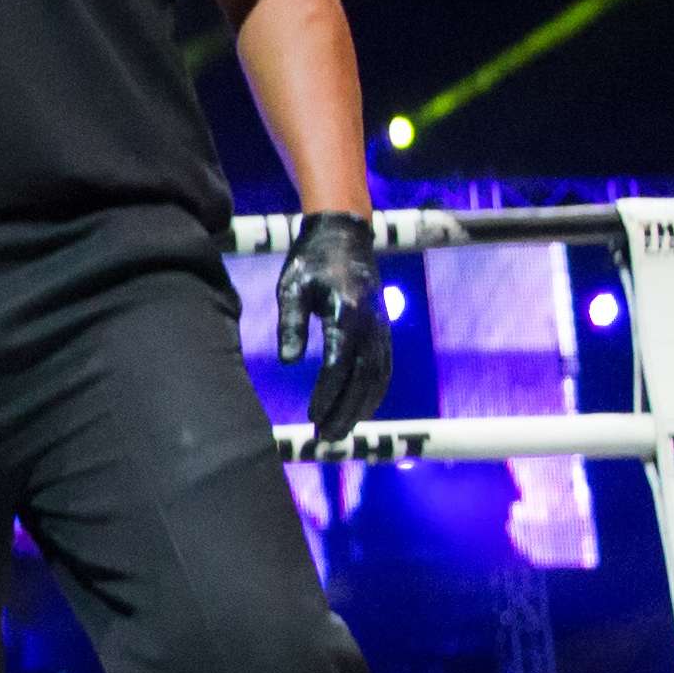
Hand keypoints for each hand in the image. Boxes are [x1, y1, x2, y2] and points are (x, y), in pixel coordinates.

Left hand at [271, 210, 389, 448]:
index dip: (328, 393)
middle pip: (363, 378)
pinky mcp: (382, 330)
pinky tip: (357, 411)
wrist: (344, 235)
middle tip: (324, 437)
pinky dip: (373, 394)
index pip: (339, 363)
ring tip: (336, 432)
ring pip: (378, 378)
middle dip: (345, 411)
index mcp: (348, 312)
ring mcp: (381, 328)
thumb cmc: (311, 261)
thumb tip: (290, 363)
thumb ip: (291, 323)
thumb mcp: (291, 287)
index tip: (311, 416)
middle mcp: (371, 324)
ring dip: (360, 408)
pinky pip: (383, 369)